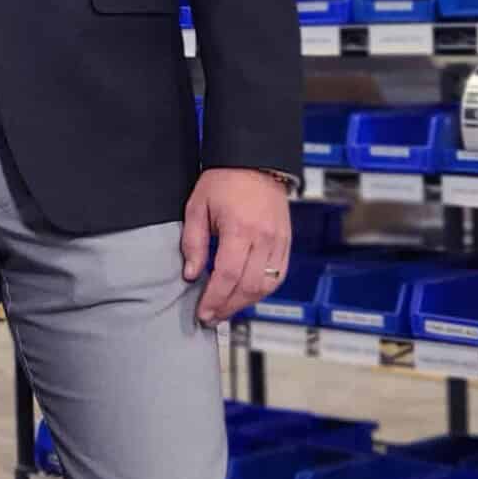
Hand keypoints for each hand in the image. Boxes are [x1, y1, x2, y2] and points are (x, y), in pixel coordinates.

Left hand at [180, 167, 291, 327]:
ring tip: (225, 310)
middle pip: (248, 286)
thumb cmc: (223, 180)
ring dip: (245, 303)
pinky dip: (262, 291)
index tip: (202, 312)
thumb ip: (194, 243)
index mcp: (240, 229)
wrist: (256, 161)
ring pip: (266, 285)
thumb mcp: (197, 207)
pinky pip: (279, 276)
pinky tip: (245, 296)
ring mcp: (279, 241)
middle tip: (210, 318)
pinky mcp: (286, 242)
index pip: (227, 275)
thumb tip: (191, 274)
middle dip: (228, 306)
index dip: (214, 298)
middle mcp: (264, 238)